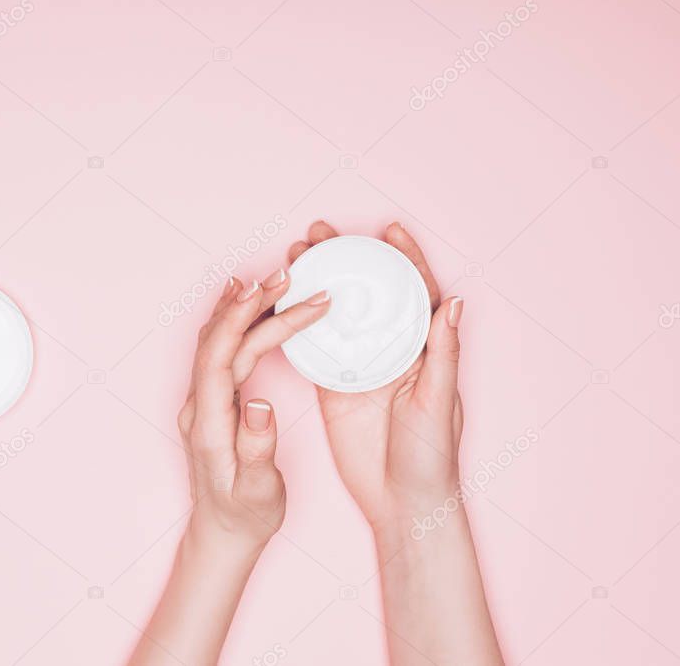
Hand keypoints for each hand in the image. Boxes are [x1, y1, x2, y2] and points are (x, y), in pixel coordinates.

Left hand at [129, 270, 329, 665]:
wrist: (223, 533)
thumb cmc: (245, 515)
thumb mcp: (258, 491)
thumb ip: (257, 448)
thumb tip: (259, 404)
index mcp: (208, 424)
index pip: (220, 357)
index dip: (243, 320)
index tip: (275, 293)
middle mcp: (199, 406)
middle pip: (220, 340)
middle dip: (253, 304)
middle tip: (290, 276)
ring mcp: (202, 401)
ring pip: (218, 341)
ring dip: (244, 307)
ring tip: (274, 279)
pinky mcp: (213, 400)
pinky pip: (219, 350)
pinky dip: (233, 321)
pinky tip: (243, 301)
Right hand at [287, 221, 463, 530]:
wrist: (401, 503)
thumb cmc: (432, 458)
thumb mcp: (440, 403)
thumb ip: (443, 354)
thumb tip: (454, 304)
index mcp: (423, 349)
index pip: (415, 293)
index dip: (404, 259)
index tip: (389, 230)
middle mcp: (390, 351)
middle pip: (368, 295)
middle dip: (347, 260)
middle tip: (322, 233)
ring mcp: (359, 367)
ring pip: (336, 315)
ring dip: (318, 284)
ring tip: (296, 256)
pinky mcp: (333, 387)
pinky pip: (313, 348)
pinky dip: (297, 324)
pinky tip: (281, 301)